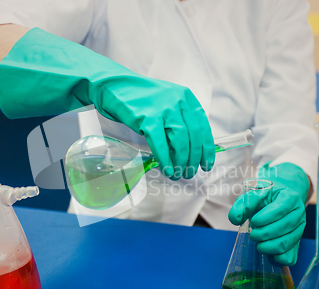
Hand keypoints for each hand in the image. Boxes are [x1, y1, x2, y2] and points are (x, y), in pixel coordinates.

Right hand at [0, 28, 214, 179]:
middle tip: (190, 172)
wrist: (111, 85)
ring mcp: (162, 109)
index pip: (203, 126)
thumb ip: (178, 120)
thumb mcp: (164, 104)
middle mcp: (177, 101)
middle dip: (194, 159)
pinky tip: (166, 169)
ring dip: (181, 162)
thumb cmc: (138, 99)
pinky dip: (165, 160)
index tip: (207, 163)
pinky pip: (161, 145)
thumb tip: (190, 148)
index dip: (207, 148)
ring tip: (178, 174)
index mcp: (185, 97)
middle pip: (193, 137)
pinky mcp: (147, 117)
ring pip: (181, 142)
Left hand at [228, 163, 310, 265]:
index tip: (253, 221)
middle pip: (284, 227)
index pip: (281, 209)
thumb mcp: (253, 195)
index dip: (265, 218)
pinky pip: (290, 257)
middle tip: (253, 234)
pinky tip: (267, 251)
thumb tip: (235, 219)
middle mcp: (299, 213)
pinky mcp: (297, 244)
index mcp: (290, 197)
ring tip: (258, 242)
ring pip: (286, 243)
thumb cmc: (265, 198)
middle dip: (264, 233)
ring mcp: (300, 229)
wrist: (278, 201)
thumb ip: (243, 205)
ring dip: (268, 246)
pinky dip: (277, 258)